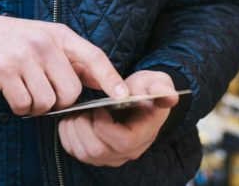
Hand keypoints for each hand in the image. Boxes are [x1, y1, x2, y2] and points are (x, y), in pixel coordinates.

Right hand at [0, 13, 127, 115]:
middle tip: (44, 92)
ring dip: (36, 106)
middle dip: (59, 101)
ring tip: (25, 91)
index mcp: (61, 34)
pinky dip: (20, 108)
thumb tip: (105, 83)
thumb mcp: (48, 39)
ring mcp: (24, 56)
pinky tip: (13, 94)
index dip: (110, 77)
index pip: (93, 57)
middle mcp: (45, 43)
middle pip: (71, 91)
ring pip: (47, 102)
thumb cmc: (16, 40)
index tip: (123, 95)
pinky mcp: (4, 70)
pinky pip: (23, 105)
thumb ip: (74, 60)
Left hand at [58, 70, 178, 167]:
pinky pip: (75, 152)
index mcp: (143, 135)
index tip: (99, 108)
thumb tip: (171, 97)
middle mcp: (127, 152)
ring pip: (83, 154)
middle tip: (84, 109)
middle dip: (84, 128)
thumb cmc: (146, 90)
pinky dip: (67, 136)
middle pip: (97, 151)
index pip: (122, 142)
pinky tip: (72, 119)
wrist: (136, 98)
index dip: (105, 126)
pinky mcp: (95, 155)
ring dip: (74, 131)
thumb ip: (162, 88)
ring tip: (77, 112)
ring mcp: (110, 156)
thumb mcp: (156, 83)